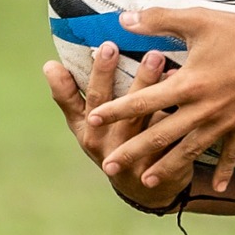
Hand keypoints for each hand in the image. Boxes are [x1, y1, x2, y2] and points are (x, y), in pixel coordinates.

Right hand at [45, 43, 191, 209]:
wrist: (149, 188)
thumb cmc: (115, 142)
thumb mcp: (90, 126)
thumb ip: (72, 98)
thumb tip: (48, 65)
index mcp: (85, 129)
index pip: (69, 102)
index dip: (63, 83)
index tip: (57, 61)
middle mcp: (102, 143)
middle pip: (103, 106)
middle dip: (104, 75)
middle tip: (110, 46)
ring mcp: (129, 156)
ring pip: (139, 116)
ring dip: (146, 84)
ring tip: (155, 56)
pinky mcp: (157, 163)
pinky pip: (168, 131)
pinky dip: (176, 107)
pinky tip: (186, 84)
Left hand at [87, 7, 234, 193]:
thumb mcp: (198, 20)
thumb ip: (158, 20)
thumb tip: (124, 18)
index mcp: (188, 83)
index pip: (143, 100)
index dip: (116, 110)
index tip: (94, 120)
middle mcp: (203, 109)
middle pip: (161, 135)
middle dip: (133, 152)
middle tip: (109, 168)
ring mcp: (225, 121)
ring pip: (190, 150)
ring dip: (168, 167)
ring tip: (148, 182)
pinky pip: (232, 153)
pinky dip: (224, 170)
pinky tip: (216, 187)